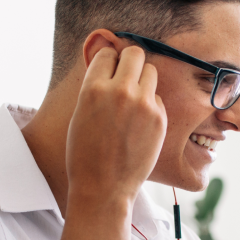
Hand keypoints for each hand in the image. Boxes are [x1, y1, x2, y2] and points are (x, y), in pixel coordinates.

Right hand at [65, 45, 166, 208]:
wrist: (103, 186)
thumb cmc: (85, 153)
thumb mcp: (80, 113)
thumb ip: (96, 87)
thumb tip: (110, 63)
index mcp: (93, 88)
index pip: (108, 53)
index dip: (109, 62)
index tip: (110, 73)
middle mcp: (119, 91)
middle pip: (134, 53)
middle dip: (130, 62)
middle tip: (127, 77)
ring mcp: (143, 104)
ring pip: (151, 71)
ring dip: (143, 80)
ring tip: (134, 101)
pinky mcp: (159, 118)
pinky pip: (157, 97)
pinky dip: (151, 105)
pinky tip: (140, 123)